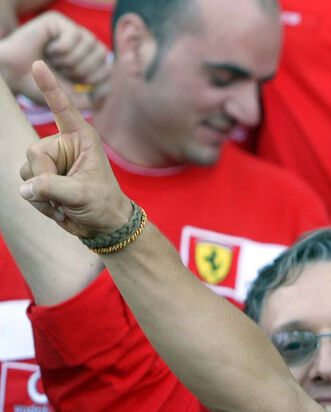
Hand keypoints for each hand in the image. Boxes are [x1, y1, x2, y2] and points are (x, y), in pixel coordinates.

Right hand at [0, 11, 109, 108]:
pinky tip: (48, 49)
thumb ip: (94, 99)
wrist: (12, 76)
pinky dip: (61, 49)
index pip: (109, 68)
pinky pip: (74, 35)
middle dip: (82, 70)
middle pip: (102, 55)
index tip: (74, 82)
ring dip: (70, 60)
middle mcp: (83, 44)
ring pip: (91, 44)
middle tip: (62, 71)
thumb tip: (108, 88)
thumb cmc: (40, 87)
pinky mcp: (58, 21)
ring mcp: (71, 31)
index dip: (94, 79)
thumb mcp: (72, 99)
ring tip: (54, 61)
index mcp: (90, 61)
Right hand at [18, 61, 130, 237]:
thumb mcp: (80, 195)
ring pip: (26, 170)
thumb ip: (51, 187)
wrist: (103, 225)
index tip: (39, 64)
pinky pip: (26, 184)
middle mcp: (64, 144)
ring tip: (65, 201)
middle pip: (35, 152)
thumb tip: (25, 187)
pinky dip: (39, 201)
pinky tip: (58, 206)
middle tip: (66, 195)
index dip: (50, 87)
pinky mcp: (42, 176)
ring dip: (42, 193)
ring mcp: (52, 161)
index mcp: (82, 138)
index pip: (62, 109)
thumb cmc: (102, 204)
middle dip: (45, 178)